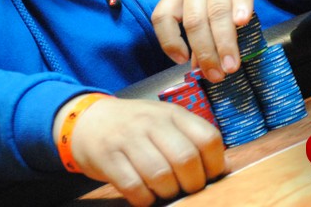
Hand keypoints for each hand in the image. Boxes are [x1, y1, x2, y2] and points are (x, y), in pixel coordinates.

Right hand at [57, 97, 226, 205]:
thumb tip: (223, 168)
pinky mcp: (108, 158)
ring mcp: (128, 139)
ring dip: (167, 193)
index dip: (214, 164)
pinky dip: (144, 199)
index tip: (208, 176)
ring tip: (164, 191)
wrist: (86, 120)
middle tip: (185, 188)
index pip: (208, 138)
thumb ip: (190, 139)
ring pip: (160, 175)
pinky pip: (134, 187)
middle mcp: (151, 122)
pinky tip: (144, 195)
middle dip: (192, 184)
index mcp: (172, 113)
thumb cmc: (134, 127)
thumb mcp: (164, 122)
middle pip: (186, 159)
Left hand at [152, 0, 294, 81]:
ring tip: (232, 65)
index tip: (183, 62)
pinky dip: (240, 7)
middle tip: (217, 74)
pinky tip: (243, 24)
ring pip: (215, 10)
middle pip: (192, 20)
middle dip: (204, 51)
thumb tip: (199, 65)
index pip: (162, 16)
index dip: (168, 41)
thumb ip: (202, 28)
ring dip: (224, 41)